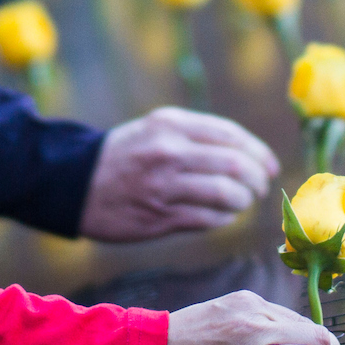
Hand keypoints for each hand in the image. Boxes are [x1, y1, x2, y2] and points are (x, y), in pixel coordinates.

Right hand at [78, 108, 279, 241]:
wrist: (75, 182)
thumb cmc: (126, 154)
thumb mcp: (157, 129)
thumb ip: (198, 136)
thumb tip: (250, 155)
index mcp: (171, 124)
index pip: (231, 136)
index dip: (259, 152)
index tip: (270, 165)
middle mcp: (169, 151)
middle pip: (235, 165)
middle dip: (257, 179)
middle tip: (260, 187)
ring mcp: (164, 185)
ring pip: (225, 194)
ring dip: (242, 202)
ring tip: (242, 202)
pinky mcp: (159, 216)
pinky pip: (207, 219)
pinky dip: (223, 218)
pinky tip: (223, 216)